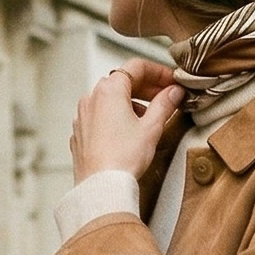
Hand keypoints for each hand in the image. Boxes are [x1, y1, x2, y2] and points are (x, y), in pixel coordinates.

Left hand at [71, 59, 184, 184]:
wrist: (101, 187)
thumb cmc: (122, 159)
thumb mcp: (152, 127)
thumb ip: (165, 104)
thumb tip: (174, 92)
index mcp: (109, 90)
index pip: (136, 67)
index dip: (159, 72)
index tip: (172, 82)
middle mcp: (91, 98)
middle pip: (122, 81)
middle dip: (147, 88)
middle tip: (166, 97)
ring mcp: (83, 116)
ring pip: (111, 99)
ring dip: (132, 102)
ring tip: (150, 117)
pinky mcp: (80, 133)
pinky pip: (101, 116)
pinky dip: (117, 116)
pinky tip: (130, 131)